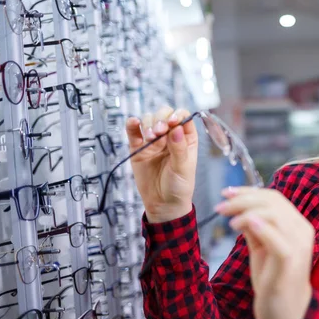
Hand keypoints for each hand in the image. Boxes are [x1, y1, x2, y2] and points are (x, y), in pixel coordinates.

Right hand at [125, 106, 197, 222]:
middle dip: (160, 119)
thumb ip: (179, 148)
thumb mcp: (183, 168)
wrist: (163, 204)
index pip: (182, 117)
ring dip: (148, 123)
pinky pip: (134, 132)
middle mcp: (170, 136)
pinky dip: (132, 125)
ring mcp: (154, 140)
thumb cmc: (178, 187)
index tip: (171, 122)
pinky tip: (133, 122)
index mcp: (186, 138)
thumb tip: (177, 128)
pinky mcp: (138, 147)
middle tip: (158, 132)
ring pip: (149, 120)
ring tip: (150, 137)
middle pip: (164, 114)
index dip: (176, 116)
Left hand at [214, 187, 314, 318]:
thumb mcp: (261, 247)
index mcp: (297, 224)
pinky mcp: (290, 261)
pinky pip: (276, 238)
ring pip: (274, 215)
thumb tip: (239, 209)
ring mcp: (298, 245)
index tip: (226, 193)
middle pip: (273, 201)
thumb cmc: (274, 278)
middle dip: (243, 199)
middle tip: (221, 206)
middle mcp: (301, 230)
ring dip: (246, 212)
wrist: (287, 311)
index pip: (274, 197)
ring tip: (229, 222)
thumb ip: (254, 228)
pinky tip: (240, 224)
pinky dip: (259, 227)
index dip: (249, 191)